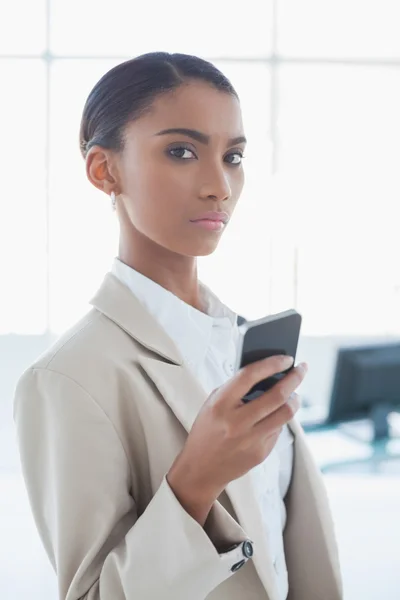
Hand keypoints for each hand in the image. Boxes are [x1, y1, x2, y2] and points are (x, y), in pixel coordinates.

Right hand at [167, 355, 306, 524]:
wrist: (200, 468)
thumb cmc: (207, 430)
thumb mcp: (213, 403)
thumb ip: (236, 389)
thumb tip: (267, 373)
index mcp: (221, 404)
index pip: (250, 375)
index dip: (272, 364)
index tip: (287, 358)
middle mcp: (237, 422)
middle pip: (277, 395)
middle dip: (294, 379)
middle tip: (301, 369)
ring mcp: (251, 439)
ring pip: (285, 414)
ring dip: (294, 399)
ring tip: (294, 393)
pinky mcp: (261, 453)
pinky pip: (278, 429)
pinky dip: (280, 418)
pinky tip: (276, 414)